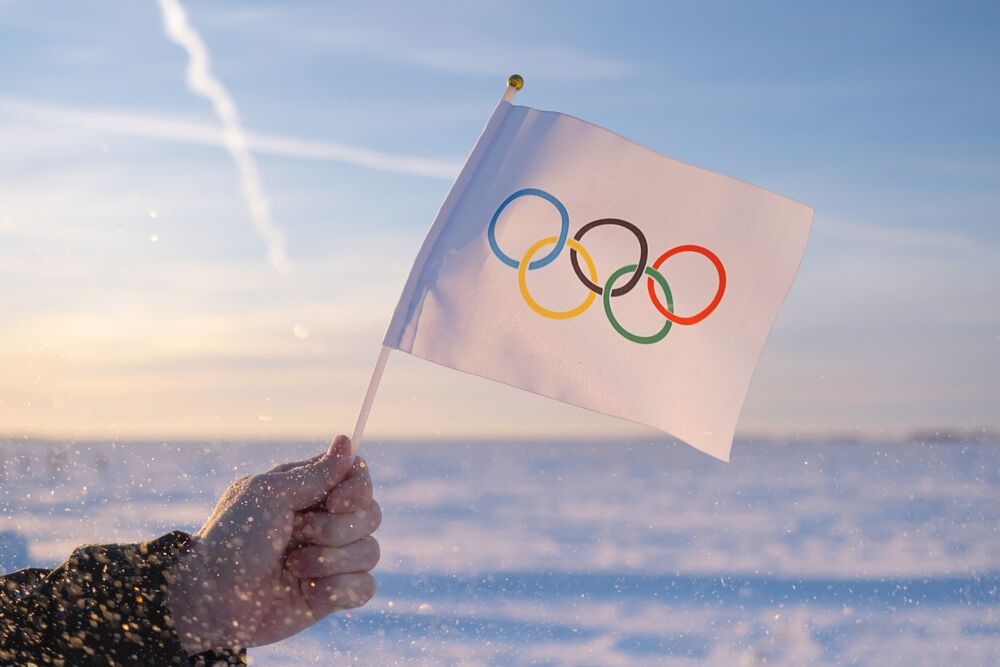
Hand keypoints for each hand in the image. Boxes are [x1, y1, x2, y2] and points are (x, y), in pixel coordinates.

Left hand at [167, 435, 380, 653]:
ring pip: (370, 551)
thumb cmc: (232, 542)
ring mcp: (331, 558)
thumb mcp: (269, 496)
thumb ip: (315, 473)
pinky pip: (364, 587)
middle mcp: (325, 522)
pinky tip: (309, 591)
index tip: (335, 502)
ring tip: (293, 567)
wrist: (212, 603)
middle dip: (335, 529)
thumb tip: (347, 440)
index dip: (357, 489)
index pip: (358, 476)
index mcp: (309, 492)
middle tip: (297, 534)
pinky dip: (338, 589)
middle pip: (371, 514)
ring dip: (330, 561)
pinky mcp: (333, 593)